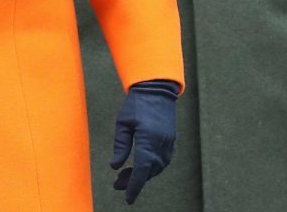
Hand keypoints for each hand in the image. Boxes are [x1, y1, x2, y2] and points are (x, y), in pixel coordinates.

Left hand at [110, 80, 178, 204]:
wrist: (157, 87)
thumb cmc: (137, 102)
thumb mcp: (123, 122)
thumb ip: (120, 145)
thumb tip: (115, 167)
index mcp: (148, 140)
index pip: (141, 170)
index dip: (133, 186)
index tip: (127, 199)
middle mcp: (161, 144)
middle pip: (148, 171)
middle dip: (134, 181)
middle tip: (117, 184)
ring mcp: (168, 143)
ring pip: (156, 168)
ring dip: (143, 174)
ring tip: (126, 176)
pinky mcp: (171, 140)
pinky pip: (163, 161)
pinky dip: (152, 167)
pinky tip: (141, 166)